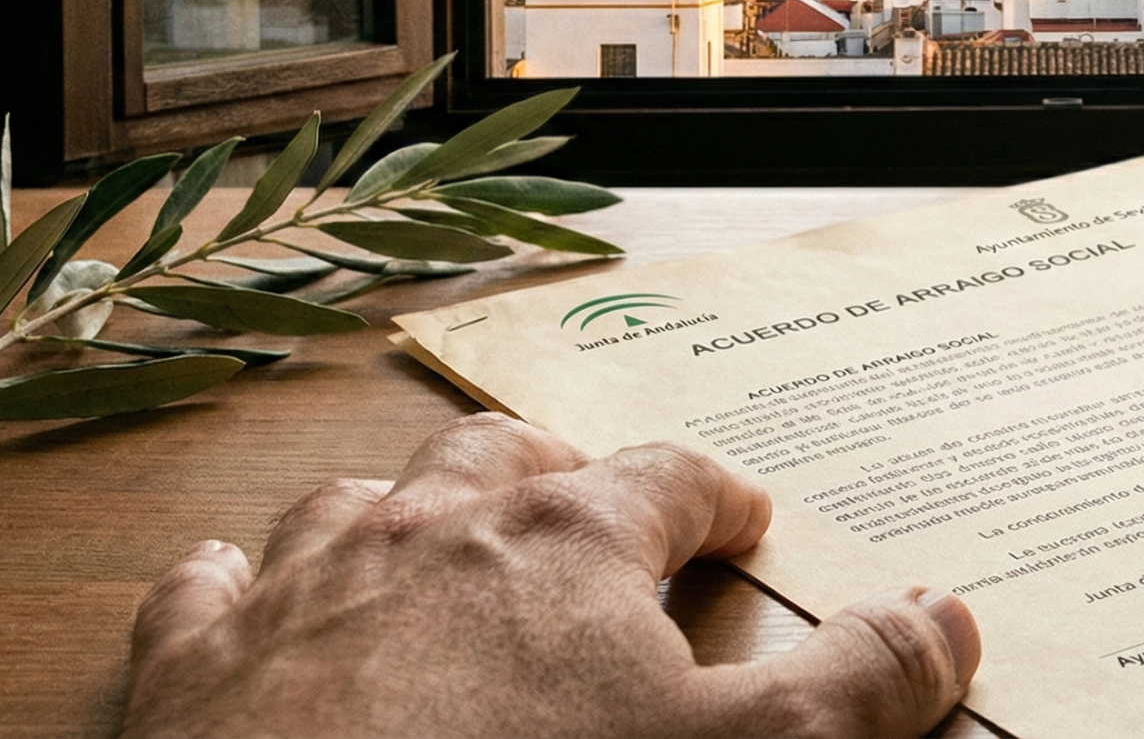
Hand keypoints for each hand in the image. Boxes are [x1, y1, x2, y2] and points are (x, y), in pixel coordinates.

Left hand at [122, 413, 980, 737]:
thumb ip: (858, 686)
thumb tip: (951, 614)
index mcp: (571, 541)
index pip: (670, 478)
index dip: (717, 497)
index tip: (743, 523)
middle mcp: (432, 531)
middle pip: (506, 458)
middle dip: (560, 470)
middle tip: (593, 497)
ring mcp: (303, 589)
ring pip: (358, 499)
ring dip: (405, 507)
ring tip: (438, 530)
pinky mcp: (192, 667)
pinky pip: (209, 585)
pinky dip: (239, 579)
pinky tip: (242, 582)